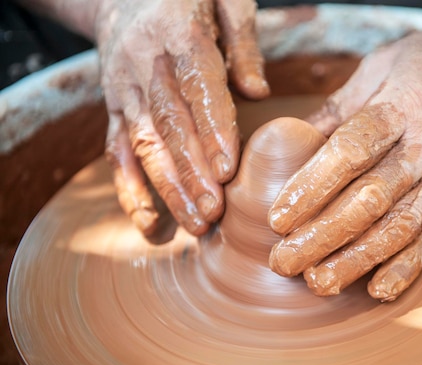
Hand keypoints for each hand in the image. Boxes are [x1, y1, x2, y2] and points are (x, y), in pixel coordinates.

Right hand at [96, 0, 268, 235]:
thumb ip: (242, 42)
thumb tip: (259, 93)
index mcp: (177, 31)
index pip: (196, 85)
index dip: (212, 129)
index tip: (228, 170)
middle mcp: (143, 63)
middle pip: (168, 124)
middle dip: (191, 173)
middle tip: (215, 213)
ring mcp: (123, 89)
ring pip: (143, 145)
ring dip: (167, 189)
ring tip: (195, 226)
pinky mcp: (112, 108)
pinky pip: (116, 152)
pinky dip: (130, 190)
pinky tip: (149, 225)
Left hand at [268, 11, 421, 300]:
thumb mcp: (384, 63)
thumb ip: (340, 107)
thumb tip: (291, 140)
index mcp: (404, 104)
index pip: (351, 151)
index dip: (311, 186)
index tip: (278, 218)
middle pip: (371, 199)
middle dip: (323, 236)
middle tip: (285, 261)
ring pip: (401, 226)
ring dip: (357, 261)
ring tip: (319, 284)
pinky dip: (406, 266)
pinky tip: (377, 290)